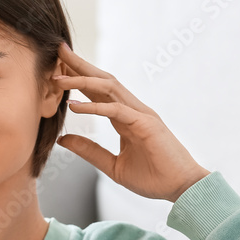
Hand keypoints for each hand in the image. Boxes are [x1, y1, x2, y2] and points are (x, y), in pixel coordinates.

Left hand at [51, 42, 210, 202]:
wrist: (181, 189)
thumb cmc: (153, 178)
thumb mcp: (112, 165)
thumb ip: (89, 150)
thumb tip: (63, 139)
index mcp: (125, 118)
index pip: (98, 92)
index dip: (79, 78)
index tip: (57, 68)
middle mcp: (132, 111)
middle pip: (103, 81)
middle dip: (80, 65)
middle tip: (59, 50)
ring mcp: (141, 115)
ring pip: (108, 89)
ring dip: (83, 81)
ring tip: (59, 78)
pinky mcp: (146, 125)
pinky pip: (116, 111)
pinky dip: (94, 107)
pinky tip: (74, 106)